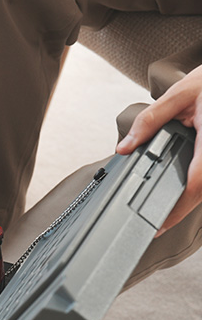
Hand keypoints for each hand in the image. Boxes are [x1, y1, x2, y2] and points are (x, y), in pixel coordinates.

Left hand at [116, 62, 201, 234]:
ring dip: (188, 201)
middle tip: (155, 225)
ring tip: (165, 214)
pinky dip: (194, 188)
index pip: (196, 184)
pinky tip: (179, 193)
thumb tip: (125, 147)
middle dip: (179, 211)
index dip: (177, 209)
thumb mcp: (180, 94)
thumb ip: (150, 120)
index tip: (158, 225)